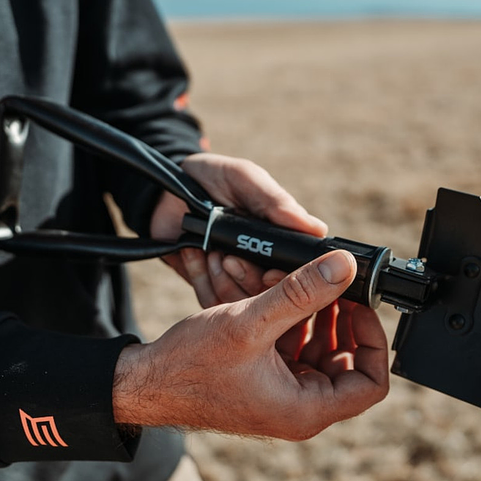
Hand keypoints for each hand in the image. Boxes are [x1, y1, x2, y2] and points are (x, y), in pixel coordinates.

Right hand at [113, 250, 389, 440]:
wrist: (145, 383)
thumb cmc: (190, 367)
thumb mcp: (251, 322)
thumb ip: (302, 293)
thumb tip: (345, 267)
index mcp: (305, 409)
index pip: (371, 383)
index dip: (373, 341)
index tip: (358, 305)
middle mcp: (299, 408)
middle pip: (347, 360)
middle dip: (337, 317)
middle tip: (328, 284)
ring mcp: (283, 394)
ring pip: (319, 347)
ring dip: (310, 311)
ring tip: (291, 278)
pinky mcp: (267, 379)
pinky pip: (293, 346)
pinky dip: (287, 318)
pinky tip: (271, 289)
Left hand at [150, 152, 327, 307]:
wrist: (164, 190)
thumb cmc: (213, 177)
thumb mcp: (245, 179)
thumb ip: (276, 202)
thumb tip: (316, 229)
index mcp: (282, 238)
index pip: (299, 270)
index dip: (289, 279)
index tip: (271, 272)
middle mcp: (264, 262)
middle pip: (272, 295)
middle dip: (250, 279)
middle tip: (231, 259)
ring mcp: (237, 277)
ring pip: (242, 303)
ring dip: (223, 278)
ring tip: (211, 251)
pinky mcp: (210, 287)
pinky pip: (211, 302)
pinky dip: (201, 277)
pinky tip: (193, 252)